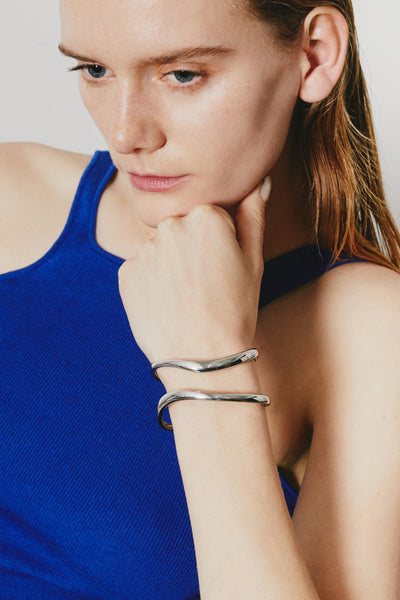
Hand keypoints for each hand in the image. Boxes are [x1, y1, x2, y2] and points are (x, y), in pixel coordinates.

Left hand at [118, 177, 270, 363]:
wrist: (202, 358)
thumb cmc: (234, 310)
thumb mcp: (254, 261)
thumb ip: (254, 214)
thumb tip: (261, 182)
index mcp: (207, 214)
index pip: (210, 217)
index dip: (219, 244)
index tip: (221, 270)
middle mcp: (171, 224)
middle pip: (182, 228)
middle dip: (191, 250)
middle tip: (204, 286)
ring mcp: (145, 248)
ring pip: (160, 249)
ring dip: (170, 266)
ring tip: (185, 298)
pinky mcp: (126, 272)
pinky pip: (141, 269)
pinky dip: (151, 283)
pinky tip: (166, 304)